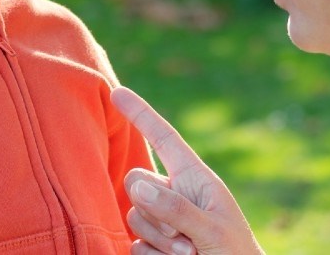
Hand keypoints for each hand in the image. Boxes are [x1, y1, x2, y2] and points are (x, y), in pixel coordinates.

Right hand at [111, 87, 264, 254]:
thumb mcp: (212, 229)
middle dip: (155, 210)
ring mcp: (162, 220)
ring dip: (159, 239)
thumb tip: (138, 185)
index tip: (117, 92)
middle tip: (186, 237)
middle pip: (136, 181)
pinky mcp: (152, 246)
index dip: (141, 115)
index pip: (164, 139)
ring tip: (190, 253)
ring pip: (134, 216)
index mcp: (195, 178)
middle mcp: (175, 194)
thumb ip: (176, 207)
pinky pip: (134, 245)